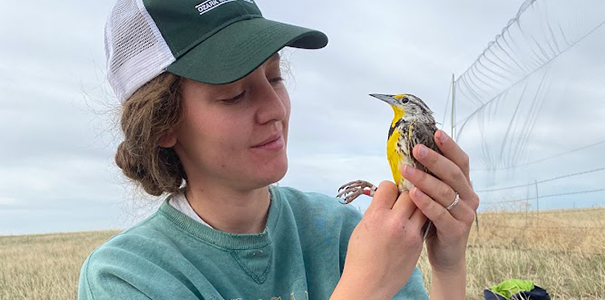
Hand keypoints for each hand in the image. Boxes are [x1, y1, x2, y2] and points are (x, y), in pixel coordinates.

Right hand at [332, 181, 426, 299]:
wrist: (368, 285)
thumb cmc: (360, 258)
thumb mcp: (362, 228)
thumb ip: (376, 211)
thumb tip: (387, 198)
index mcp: (376, 216)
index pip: (389, 186)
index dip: (388, 187)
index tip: (388, 192)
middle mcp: (395, 223)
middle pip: (410, 194)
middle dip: (406, 193)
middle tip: (402, 198)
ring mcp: (410, 234)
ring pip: (422, 207)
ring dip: (416, 206)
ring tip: (409, 210)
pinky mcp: (418, 245)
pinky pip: (424, 223)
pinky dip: (419, 220)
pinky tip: (412, 224)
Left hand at [401, 130, 478, 274]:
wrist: (445, 255)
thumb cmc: (435, 221)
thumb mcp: (434, 197)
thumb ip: (429, 179)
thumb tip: (409, 155)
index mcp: (464, 186)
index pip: (461, 162)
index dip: (450, 147)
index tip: (436, 132)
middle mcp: (469, 198)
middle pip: (453, 174)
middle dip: (434, 159)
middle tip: (416, 148)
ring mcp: (465, 215)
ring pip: (445, 192)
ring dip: (424, 179)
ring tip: (406, 170)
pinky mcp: (457, 230)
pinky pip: (440, 213)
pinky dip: (426, 202)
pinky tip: (413, 194)